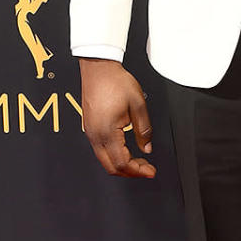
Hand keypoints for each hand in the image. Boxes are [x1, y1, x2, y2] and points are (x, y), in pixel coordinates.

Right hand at [78, 58, 155, 178]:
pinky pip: (100, 150)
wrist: (98, 68)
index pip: (122, 163)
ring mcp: (91, 132)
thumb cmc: (115, 81)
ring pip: (105, 160)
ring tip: (139, 161)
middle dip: (130, 172)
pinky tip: (126, 151)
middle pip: (111, 167)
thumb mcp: (138, 104)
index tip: (151, 171)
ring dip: (122, 164)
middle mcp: (95, 135)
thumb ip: (144, 130)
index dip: (138, 171)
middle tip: (146, 169)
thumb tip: (147, 148)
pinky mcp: (90, 127)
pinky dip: (114, 156)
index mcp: (107, 132)